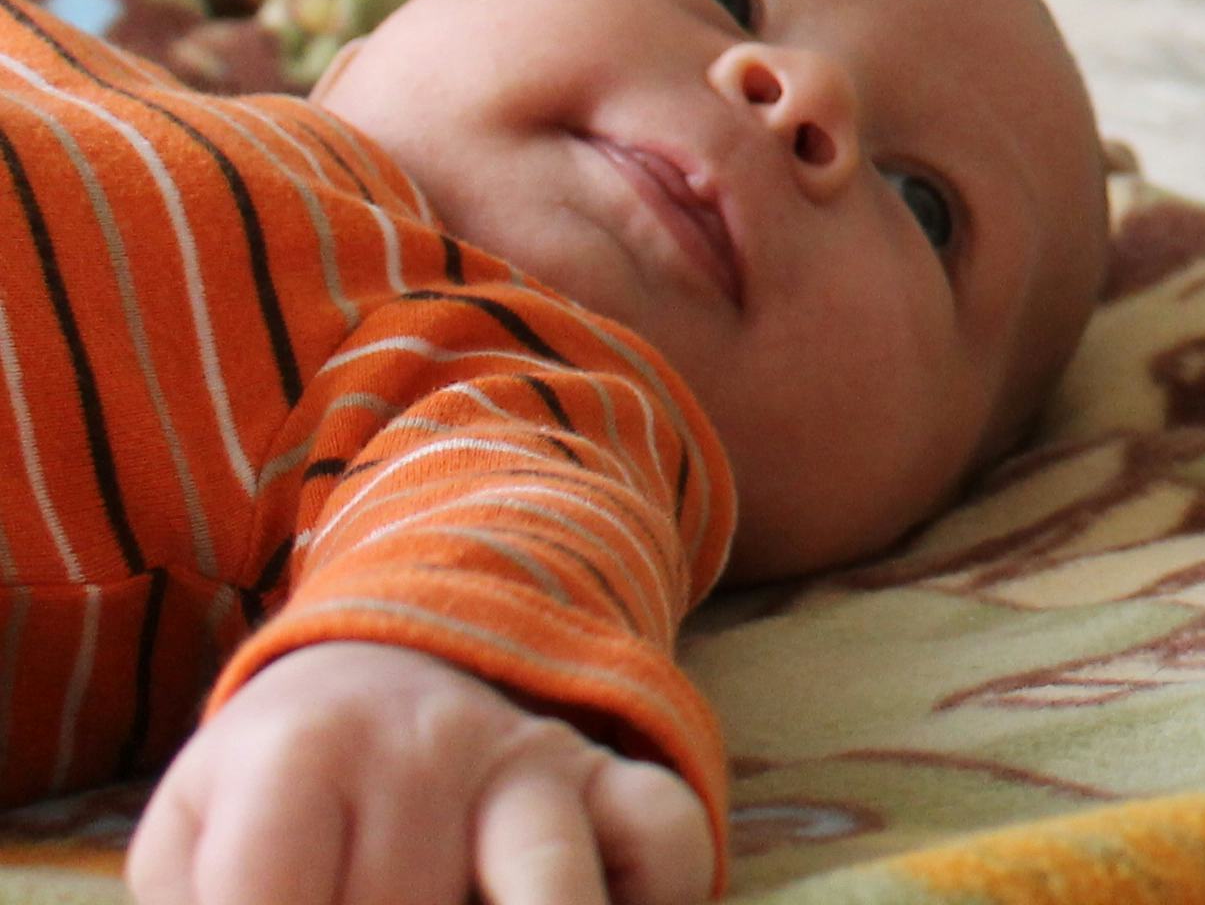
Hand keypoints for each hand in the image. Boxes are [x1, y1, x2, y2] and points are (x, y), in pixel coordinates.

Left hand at [130, 643, 711, 904]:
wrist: (387, 670)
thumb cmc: (277, 793)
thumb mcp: (192, 840)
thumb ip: (205, 904)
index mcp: (298, 753)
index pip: (273, 899)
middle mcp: (425, 746)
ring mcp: (531, 760)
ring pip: (551, 885)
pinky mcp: (609, 779)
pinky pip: (666, 841)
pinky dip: (653, 896)